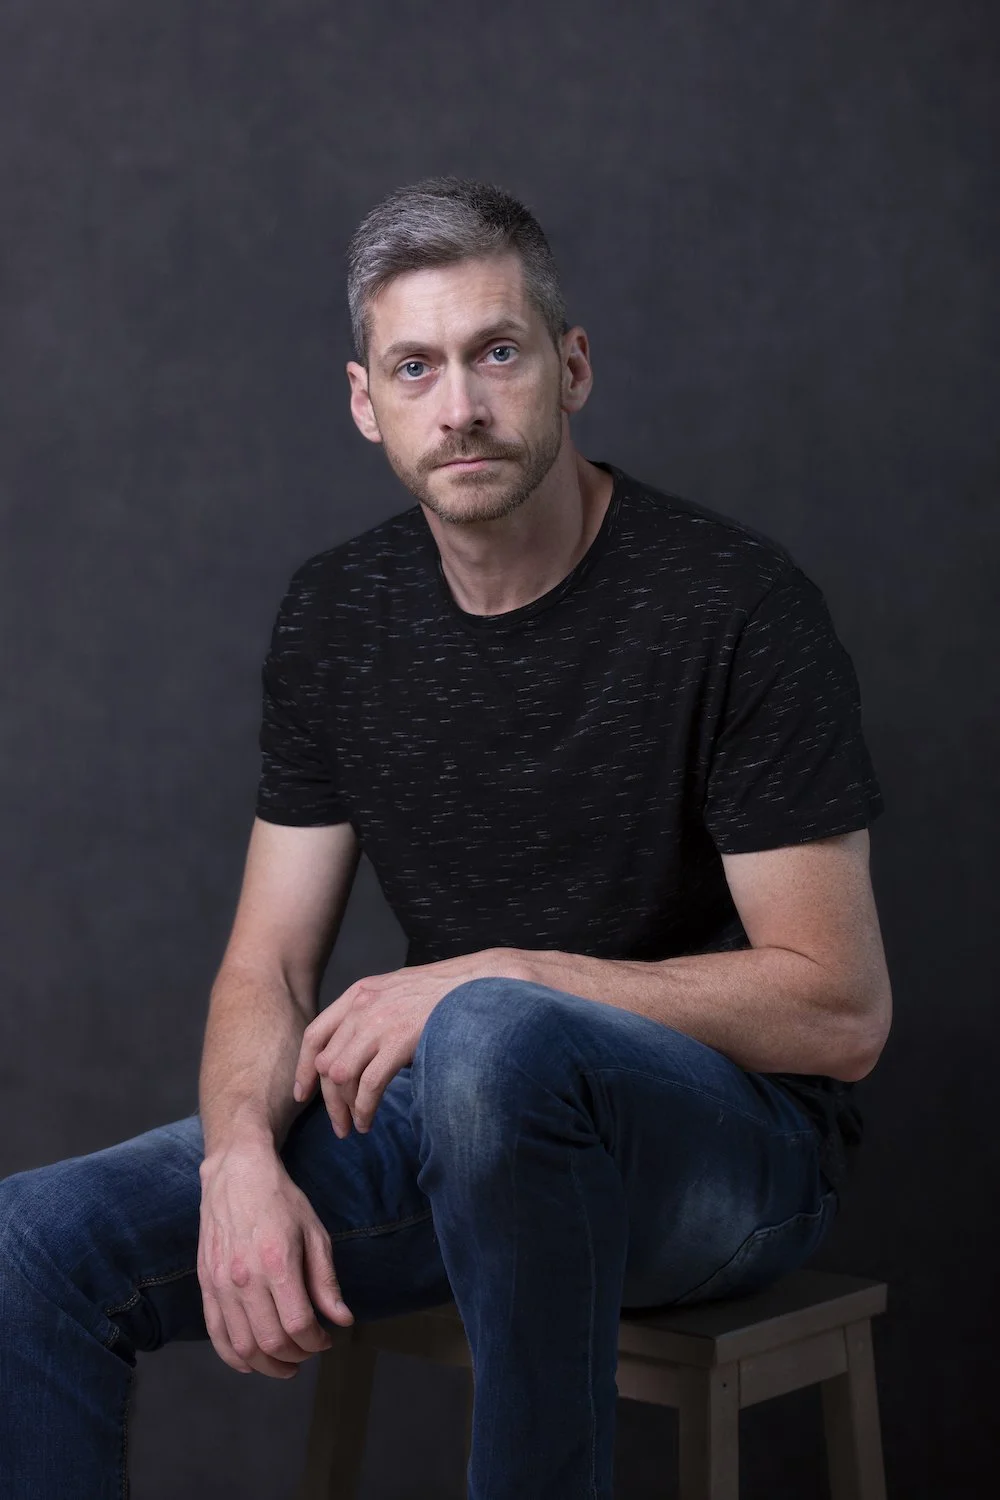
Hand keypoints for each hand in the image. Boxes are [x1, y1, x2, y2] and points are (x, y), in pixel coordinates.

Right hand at [197, 1142, 353, 1378]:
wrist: (236, 1175)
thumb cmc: (281, 1200)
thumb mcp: (314, 1233)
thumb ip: (326, 1280)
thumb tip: (342, 1320)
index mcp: (278, 1263)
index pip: (298, 1324)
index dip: (316, 1342)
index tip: (326, 1339)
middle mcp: (245, 1278)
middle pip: (271, 1341)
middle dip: (295, 1357)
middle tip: (308, 1352)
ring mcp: (220, 1284)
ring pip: (242, 1346)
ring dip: (266, 1366)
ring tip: (286, 1365)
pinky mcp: (205, 1285)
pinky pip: (216, 1334)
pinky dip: (234, 1357)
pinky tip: (252, 1362)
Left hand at [293, 948, 524, 1138]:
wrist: (478, 984)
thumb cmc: (443, 993)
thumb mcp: (396, 992)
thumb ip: (371, 1013)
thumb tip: (354, 1049)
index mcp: (358, 994)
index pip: (314, 1033)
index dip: (302, 1067)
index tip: (302, 1093)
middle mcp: (362, 1007)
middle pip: (324, 1062)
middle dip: (327, 1100)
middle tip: (337, 1124)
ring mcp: (379, 1023)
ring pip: (340, 1076)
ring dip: (344, 1108)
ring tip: (354, 1127)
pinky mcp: (398, 1042)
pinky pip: (368, 1085)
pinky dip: (364, 1109)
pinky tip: (368, 1121)